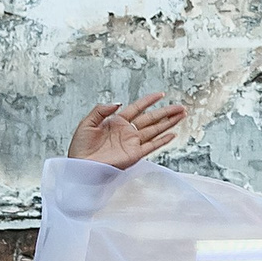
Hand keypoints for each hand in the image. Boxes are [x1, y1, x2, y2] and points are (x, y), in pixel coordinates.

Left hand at [69, 95, 187, 169]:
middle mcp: (127, 132)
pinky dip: (162, 141)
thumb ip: (101, 110)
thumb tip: (118, 103)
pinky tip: (172, 134)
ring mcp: (132, 143)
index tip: (161, 94)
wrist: (80, 166)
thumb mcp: (87, 122)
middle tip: (180, 107)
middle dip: (166, 112)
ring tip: (181, 116)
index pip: (137, 108)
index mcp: (116, 122)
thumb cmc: (81, 147)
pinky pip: (152, 146)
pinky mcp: (134, 155)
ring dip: (169, 123)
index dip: (149, 101)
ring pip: (155, 130)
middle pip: (151, 118)